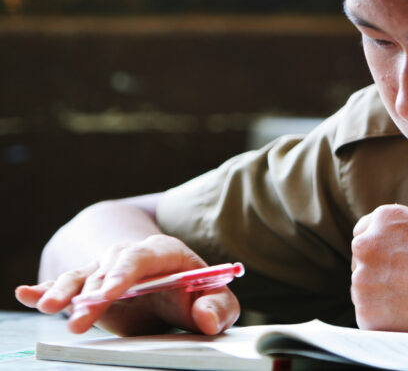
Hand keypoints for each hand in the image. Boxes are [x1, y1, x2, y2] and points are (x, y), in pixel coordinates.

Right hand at [15, 234, 239, 335]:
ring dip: (64, 292)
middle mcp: (132, 256)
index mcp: (165, 252)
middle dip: (92, 293)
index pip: (142, 257)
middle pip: (107, 268)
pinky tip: (26, 293)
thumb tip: (206, 317)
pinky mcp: (90, 285)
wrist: (173, 285)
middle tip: (78, 318)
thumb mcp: (214, 299)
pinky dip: (45, 289)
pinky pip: (66, 283)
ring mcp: (107, 270)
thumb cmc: (196, 293)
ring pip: (82, 276)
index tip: (110, 293)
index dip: (124, 274)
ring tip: (47, 309)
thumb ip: (218, 308)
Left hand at [350, 204, 407, 335]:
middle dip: (376, 271)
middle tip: (404, 285)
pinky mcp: (365, 311)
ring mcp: (361, 278)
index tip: (388, 260)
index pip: (363, 230)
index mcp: (385, 218)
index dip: (378, 247)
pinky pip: (369, 316)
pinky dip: (384, 320)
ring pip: (362, 289)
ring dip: (379, 295)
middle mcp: (365, 244)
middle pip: (360, 260)